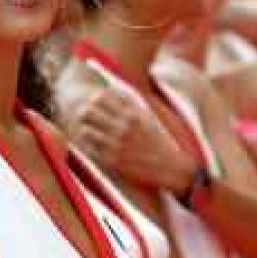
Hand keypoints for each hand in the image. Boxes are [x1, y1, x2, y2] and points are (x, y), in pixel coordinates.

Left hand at [69, 87, 198, 194]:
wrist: (171, 167)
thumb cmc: (158, 141)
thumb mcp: (147, 117)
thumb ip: (129, 104)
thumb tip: (113, 90)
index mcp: (131, 114)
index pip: (100, 98)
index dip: (95, 100)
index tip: (95, 104)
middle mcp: (122, 128)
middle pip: (88, 112)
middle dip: (85, 113)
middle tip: (87, 118)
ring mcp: (116, 145)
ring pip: (85, 131)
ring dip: (85, 130)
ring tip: (89, 132)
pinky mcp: (112, 162)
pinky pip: (89, 150)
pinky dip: (87, 147)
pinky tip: (92, 146)